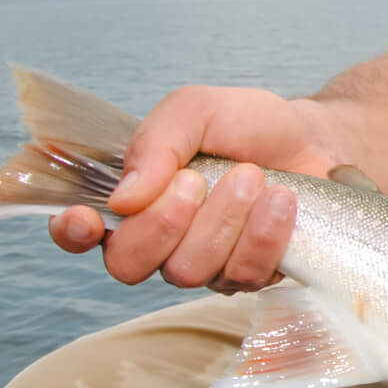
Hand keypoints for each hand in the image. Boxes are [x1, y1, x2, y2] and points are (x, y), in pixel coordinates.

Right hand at [47, 85, 338, 291]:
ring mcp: (204, 265)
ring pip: (188, 271)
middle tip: (199, 179)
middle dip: (164, 222)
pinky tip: (280, 200)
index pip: (80, 233)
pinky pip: (242, 275)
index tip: (86, 218)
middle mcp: (160, 241)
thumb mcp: (197, 110)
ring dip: (222, 221)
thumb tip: (123, 199)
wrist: (314, 138)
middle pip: (129, 263)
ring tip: (253, 177)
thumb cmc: (247, 124)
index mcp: (132, 199)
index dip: (72, 233)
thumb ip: (157, 142)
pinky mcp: (249, 276)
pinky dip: (262, 234)